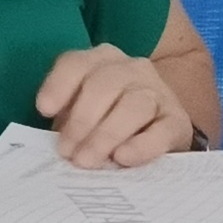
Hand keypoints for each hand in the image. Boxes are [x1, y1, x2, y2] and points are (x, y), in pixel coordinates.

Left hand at [35, 40, 195, 166]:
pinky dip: (141, 146)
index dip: (59, 85)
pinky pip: (161, 130)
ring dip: (106, 135)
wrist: (158, 135)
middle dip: (81, 120)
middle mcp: (130, 69)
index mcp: (100, 61)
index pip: (76, 63)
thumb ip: (68, 123)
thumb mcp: (81, 116)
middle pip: (104, 85)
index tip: (45, 110)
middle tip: (68, 153)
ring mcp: (158, 92)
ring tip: (88, 161)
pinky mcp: (177, 121)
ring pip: (133, 105)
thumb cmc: (107, 124)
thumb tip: (59, 146)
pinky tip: (123, 158)